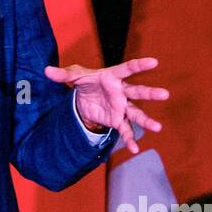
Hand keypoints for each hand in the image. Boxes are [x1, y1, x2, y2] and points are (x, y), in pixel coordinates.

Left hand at [44, 57, 167, 154]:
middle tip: (165, 94)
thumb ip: (63, 74)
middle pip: (138, 92)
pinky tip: (135, 150)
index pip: (128, 69)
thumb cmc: (85, 82)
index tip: (154, 62)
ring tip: (158, 128)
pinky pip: (125, 130)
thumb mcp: (74, 77)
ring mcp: (122, 107)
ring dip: (146, 120)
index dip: (140, 65)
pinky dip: (130, 140)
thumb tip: (46, 71)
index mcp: (113, 76)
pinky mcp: (117, 120)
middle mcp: (121, 92)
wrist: (85, 99)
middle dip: (150, 94)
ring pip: (136, 113)